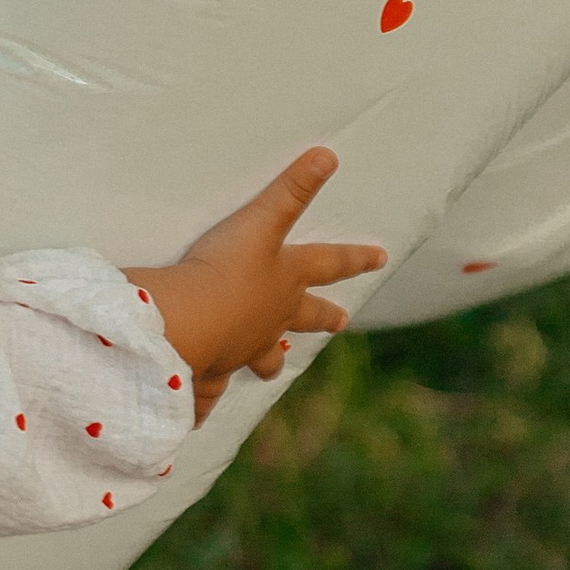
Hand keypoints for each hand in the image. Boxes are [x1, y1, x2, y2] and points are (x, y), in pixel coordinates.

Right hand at [135, 148, 383, 423]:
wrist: (188, 322)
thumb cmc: (225, 269)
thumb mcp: (259, 221)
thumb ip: (291, 189)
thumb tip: (329, 154)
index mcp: (285, 281)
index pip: (329, 264)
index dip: (354, 257)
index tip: (380, 256)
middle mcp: (271, 318)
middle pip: (303, 318)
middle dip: (322, 317)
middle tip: (341, 321)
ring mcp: (242, 349)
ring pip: (263, 356)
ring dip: (268, 359)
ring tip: (271, 365)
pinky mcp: (209, 372)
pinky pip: (209, 392)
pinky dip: (205, 403)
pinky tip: (201, 416)